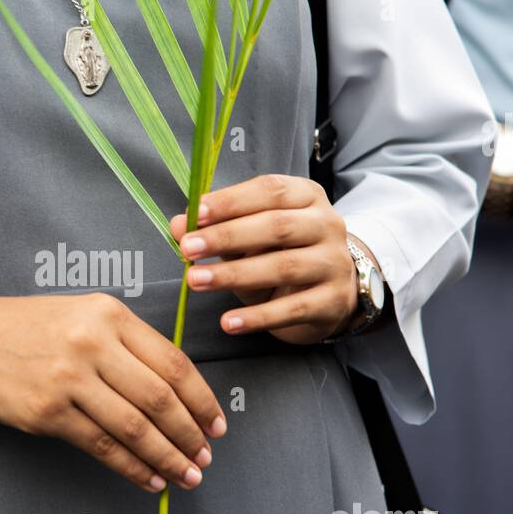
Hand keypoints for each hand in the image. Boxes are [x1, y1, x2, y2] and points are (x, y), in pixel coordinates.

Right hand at [0, 293, 226, 492]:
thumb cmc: (29, 327)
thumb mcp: (84, 314)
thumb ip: (128, 344)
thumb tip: (177, 392)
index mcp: (109, 314)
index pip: (173, 363)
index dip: (202, 400)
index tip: (216, 424)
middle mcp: (91, 344)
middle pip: (160, 399)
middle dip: (190, 434)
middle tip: (206, 457)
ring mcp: (68, 379)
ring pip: (134, 428)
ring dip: (168, 458)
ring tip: (186, 475)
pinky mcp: (46, 412)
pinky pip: (101, 446)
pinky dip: (131, 467)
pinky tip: (148, 478)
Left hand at [168, 174, 359, 345]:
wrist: (332, 292)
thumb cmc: (283, 254)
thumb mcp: (251, 236)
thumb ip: (218, 228)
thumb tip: (178, 226)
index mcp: (306, 197)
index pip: (270, 191)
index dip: (231, 201)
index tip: (195, 214)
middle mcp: (327, 225)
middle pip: (276, 226)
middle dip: (227, 236)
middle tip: (188, 248)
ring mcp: (334, 264)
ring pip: (283, 267)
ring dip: (234, 275)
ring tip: (196, 281)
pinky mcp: (333, 301)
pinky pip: (293, 309)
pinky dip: (258, 317)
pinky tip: (228, 323)